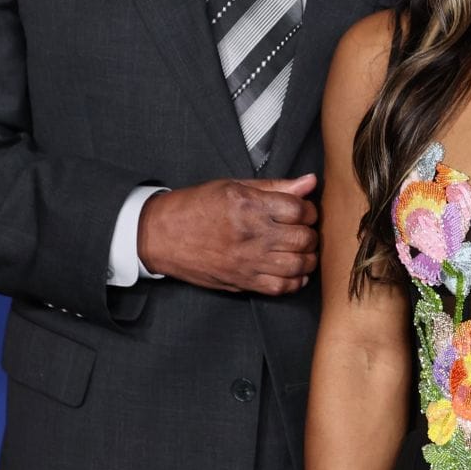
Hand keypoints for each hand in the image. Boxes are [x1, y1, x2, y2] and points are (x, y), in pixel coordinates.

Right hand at [137, 175, 319, 294]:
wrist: (160, 235)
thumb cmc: (196, 207)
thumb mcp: (234, 186)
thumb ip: (275, 186)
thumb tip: (310, 181)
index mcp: (249, 206)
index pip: (300, 209)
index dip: (309, 210)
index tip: (305, 211)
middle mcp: (250, 235)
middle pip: (303, 238)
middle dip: (310, 233)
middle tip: (304, 230)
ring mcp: (247, 261)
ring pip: (297, 265)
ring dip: (308, 258)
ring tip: (303, 250)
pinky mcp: (241, 281)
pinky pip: (280, 287)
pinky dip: (294, 281)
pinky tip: (294, 272)